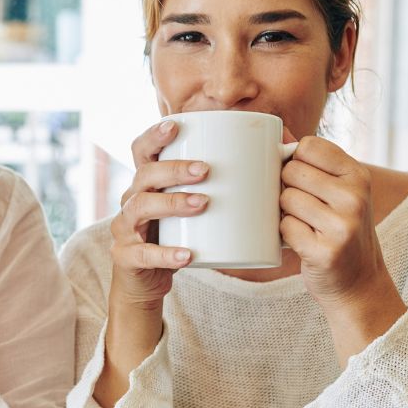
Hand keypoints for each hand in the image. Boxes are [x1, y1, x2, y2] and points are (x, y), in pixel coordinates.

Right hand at [109, 120, 209, 307]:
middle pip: (144, 175)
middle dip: (173, 169)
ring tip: (202, 204)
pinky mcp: (126, 257)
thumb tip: (282, 153)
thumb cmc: (178, 237)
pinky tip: (186, 255)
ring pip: (140, 208)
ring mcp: (124, 229)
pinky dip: (165, 254)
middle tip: (204, 169)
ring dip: (171, 203)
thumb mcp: (193, 210)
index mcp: (146, 184)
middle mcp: (130, 200)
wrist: (146, 282)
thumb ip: (225, 185)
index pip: (141, 150)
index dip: (154, 135)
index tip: (175, 126)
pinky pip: (143, 253)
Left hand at [279, 137, 404, 357]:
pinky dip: (284, 236)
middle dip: (286, 188)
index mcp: (358, 175)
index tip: (300, 178)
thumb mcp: (340, 192)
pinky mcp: (326, 251)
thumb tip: (276, 131)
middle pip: (291, 171)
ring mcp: (343, 224)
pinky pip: (284, 228)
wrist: (360, 283)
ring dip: (284, 214)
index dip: (294, 160)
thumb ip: (314, 163)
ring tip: (303, 225)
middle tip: (301, 208)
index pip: (308, 145)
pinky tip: (301, 243)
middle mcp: (355, 196)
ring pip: (285, 199)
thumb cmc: (340, 231)